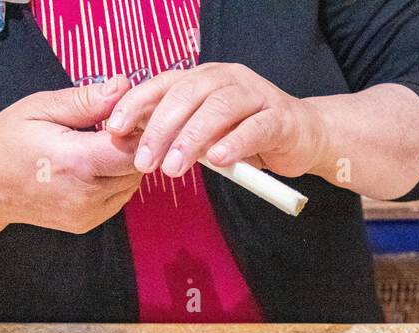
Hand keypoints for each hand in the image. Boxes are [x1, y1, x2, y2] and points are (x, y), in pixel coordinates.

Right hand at [0, 77, 143, 233]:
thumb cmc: (6, 141)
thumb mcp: (40, 108)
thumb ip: (86, 101)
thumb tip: (123, 85)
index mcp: (77, 163)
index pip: (134, 147)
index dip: (138, 126)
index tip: (127, 111)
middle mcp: (87, 195)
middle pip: (137, 167)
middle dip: (135, 143)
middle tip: (117, 123)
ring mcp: (88, 213)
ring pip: (132, 183)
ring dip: (126, 162)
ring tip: (102, 142)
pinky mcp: (87, 223)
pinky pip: (118, 197)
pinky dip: (115, 178)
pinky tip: (94, 163)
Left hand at [104, 63, 328, 179]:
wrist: (304, 136)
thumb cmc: (249, 134)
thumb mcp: (207, 133)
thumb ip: (180, 132)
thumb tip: (135, 144)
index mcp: (204, 78)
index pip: (162, 85)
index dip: (135, 105)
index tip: (114, 130)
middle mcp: (227, 79)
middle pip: (186, 95)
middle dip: (160, 129)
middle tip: (145, 161)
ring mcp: (256, 95)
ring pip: (218, 109)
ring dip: (192, 139)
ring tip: (174, 168)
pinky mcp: (280, 118)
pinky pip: (254, 128)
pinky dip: (234, 143)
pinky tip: (217, 161)